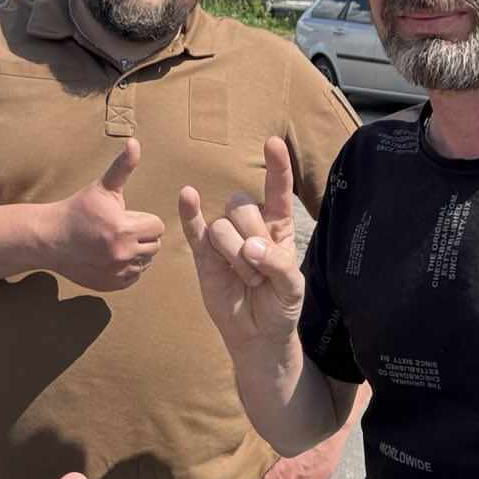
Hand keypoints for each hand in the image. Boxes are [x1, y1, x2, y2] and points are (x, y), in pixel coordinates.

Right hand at [45, 140, 165, 291]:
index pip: (157, 226)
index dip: (143, 219)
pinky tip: (111, 256)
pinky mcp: (110, 285)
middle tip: (121, 229)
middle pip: (154, 245)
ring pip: (145, 263)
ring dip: (136, 253)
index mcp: (124, 229)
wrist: (50, 238)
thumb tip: (134, 142)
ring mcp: (117, 272)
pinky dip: (127, 269)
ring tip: (116, 242)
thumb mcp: (101, 187)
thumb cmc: (77, 209)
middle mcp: (123, 253)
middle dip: (142, 236)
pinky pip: (133, 277)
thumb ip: (122, 166)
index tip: (126, 216)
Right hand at [178, 137, 302, 356]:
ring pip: (221, 226)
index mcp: (277, 226)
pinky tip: (186, 196)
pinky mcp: (204, 255)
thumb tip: (250, 248)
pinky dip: (189, 213)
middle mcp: (250, 225)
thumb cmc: (280, 305)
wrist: (258, 335)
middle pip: (242, 206)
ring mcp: (225, 239)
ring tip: (247, 280)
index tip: (273, 143)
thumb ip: (277, 263)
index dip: (276, 167)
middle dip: (251, 240)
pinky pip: (195, 229)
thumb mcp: (292, 287)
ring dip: (234, 255)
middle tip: (261, 274)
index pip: (277, 191)